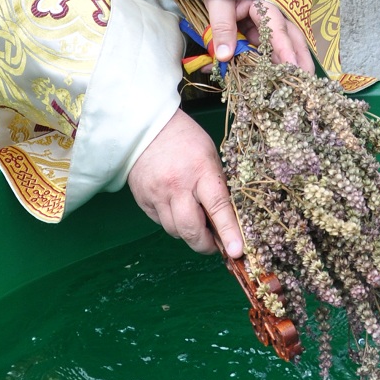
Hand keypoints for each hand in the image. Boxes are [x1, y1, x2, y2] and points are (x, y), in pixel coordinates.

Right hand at [127, 109, 242, 257]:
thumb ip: (216, 185)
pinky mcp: (143, 201)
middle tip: (214, 244)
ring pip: (175, 231)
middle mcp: (177, 186)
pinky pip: (161, 223)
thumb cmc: (185, 139)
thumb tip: (226, 218)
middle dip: (205, 244)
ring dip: (188, 233)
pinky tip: (176, 208)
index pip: (218, 206)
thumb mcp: (209, 155)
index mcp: (200, 171)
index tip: (236, 250)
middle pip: (191, 230)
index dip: (228, 231)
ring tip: (195, 220)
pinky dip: (172, 222)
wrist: (146, 128)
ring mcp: (157, 195)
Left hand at [205, 0, 313, 72]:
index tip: (292, 67)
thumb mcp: (218, 2)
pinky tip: (268, 79)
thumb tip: (224, 56)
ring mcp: (268, 24)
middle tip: (305, 81)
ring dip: (286, 65)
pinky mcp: (261, 32)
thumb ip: (221, 26)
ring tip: (293, 86)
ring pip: (282, 46)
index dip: (285, 49)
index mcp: (264, 3)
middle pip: (291, 37)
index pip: (278, 28)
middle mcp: (272, 14)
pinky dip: (267, 64)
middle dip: (300, 59)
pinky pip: (266, 50)